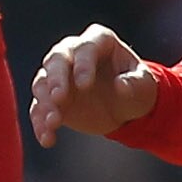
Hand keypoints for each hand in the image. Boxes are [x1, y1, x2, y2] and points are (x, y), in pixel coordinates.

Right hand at [29, 25, 156, 146]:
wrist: (124, 107)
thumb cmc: (136, 89)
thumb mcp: (144, 86)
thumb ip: (135, 84)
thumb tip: (120, 86)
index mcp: (99, 42)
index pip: (86, 47)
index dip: (83, 63)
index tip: (85, 85)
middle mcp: (73, 53)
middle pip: (56, 59)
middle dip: (55, 79)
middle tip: (59, 98)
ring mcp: (58, 75)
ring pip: (42, 83)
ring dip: (45, 103)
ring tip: (54, 123)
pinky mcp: (50, 98)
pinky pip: (38, 108)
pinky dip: (40, 123)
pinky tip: (48, 138)